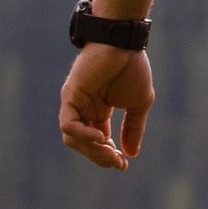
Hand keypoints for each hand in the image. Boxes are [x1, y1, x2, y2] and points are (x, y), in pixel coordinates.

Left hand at [59, 45, 155, 171]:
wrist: (124, 44)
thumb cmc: (132, 69)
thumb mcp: (138, 104)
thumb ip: (133, 128)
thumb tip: (132, 153)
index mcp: (99, 112)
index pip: (99, 141)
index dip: (109, 156)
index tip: (124, 164)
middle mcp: (84, 110)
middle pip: (84, 144)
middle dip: (100, 157)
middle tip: (118, 162)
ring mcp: (74, 104)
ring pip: (73, 138)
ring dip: (91, 150)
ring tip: (110, 153)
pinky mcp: (70, 97)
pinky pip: (69, 125)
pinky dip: (83, 135)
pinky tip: (101, 137)